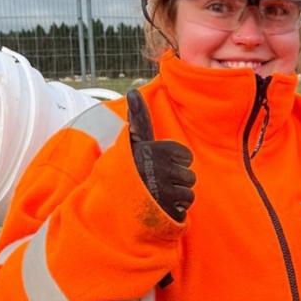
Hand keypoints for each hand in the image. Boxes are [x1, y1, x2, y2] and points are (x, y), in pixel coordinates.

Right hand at [126, 89, 195, 220]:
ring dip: (176, 196)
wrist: (110, 201)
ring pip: (188, 194)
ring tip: (159, 195)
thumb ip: (138, 118)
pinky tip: (160, 206)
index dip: (176, 162)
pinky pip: (183, 209)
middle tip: (158, 182)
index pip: (186, 156)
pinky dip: (174, 210)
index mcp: (156, 150)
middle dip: (177, 181)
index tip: (160, 164)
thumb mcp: (132, 142)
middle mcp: (161, 169)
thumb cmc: (128, 168)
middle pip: (189, 177)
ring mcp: (163, 191)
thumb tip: (133, 91)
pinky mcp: (164, 210)